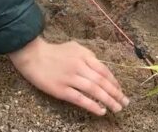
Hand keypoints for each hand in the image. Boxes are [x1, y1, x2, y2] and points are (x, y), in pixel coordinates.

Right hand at [9, 36, 129, 115]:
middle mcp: (79, 66)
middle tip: (125, 103)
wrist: (33, 56)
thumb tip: (102, 69)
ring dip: (108, 100)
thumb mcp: (74, 47)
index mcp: (84, 55)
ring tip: (117, 108)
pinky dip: (92, 105)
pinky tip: (101, 111)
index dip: (114, 82)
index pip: (104, 70)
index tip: (120, 91)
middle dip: (115, 93)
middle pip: (101, 81)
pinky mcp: (60, 90)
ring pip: (93, 90)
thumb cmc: (54, 52)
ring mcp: (70, 78)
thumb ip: (89, 56)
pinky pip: (80, 99)